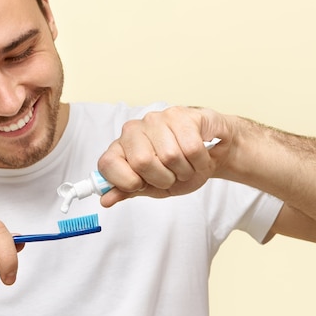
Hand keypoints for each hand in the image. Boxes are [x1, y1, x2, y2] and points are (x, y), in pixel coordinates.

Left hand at [97, 106, 230, 206]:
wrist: (210, 156)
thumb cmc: (177, 170)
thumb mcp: (150, 187)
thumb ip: (127, 191)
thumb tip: (105, 200)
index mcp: (120, 148)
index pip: (107, 164)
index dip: (127, 182)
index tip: (141, 184)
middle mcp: (133, 130)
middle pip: (142, 162)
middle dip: (163, 178)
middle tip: (171, 176)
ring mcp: (156, 120)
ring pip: (170, 156)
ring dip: (184, 171)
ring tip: (185, 166)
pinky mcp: (180, 115)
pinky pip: (191, 148)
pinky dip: (199, 161)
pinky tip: (197, 157)